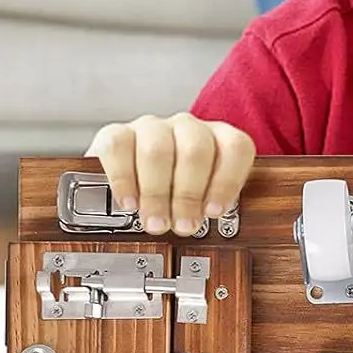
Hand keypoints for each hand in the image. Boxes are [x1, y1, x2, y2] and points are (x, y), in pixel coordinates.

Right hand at [85, 113, 256, 234]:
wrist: (136, 171)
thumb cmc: (177, 187)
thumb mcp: (205, 197)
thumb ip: (215, 205)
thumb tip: (213, 221)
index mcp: (218, 138)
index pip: (235, 148)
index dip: (227, 182)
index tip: (214, 211)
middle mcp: (187, 128)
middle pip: (194, 151)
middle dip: (188, 195)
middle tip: (183, 225)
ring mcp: (152, 127)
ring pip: (157, 151)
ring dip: (157, 193)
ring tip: (157, 222)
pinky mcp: (117, 133)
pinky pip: (118, 148)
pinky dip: (124, 179)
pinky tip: (130, 202)